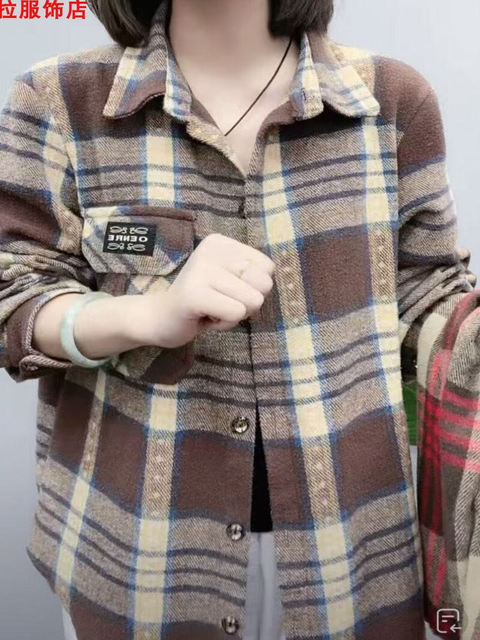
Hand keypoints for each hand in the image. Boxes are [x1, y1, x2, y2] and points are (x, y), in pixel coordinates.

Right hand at [134, 233, 275, 348]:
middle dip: (246, 302)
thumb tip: (263, 286)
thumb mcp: (232, 282)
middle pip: (264, 283)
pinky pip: (236, 313)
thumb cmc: (204, 302)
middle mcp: (210, 250)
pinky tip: (204, 317)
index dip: (253, 288)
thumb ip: (254, 279)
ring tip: (210, 309)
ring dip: (234, 314)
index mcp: (220, 242)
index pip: (268, 267)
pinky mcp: (194, 294)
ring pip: (253, 300)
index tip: (226, 291)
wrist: (160, 318)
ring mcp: (200, 270)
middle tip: (219, 302)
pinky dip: (225, 323)